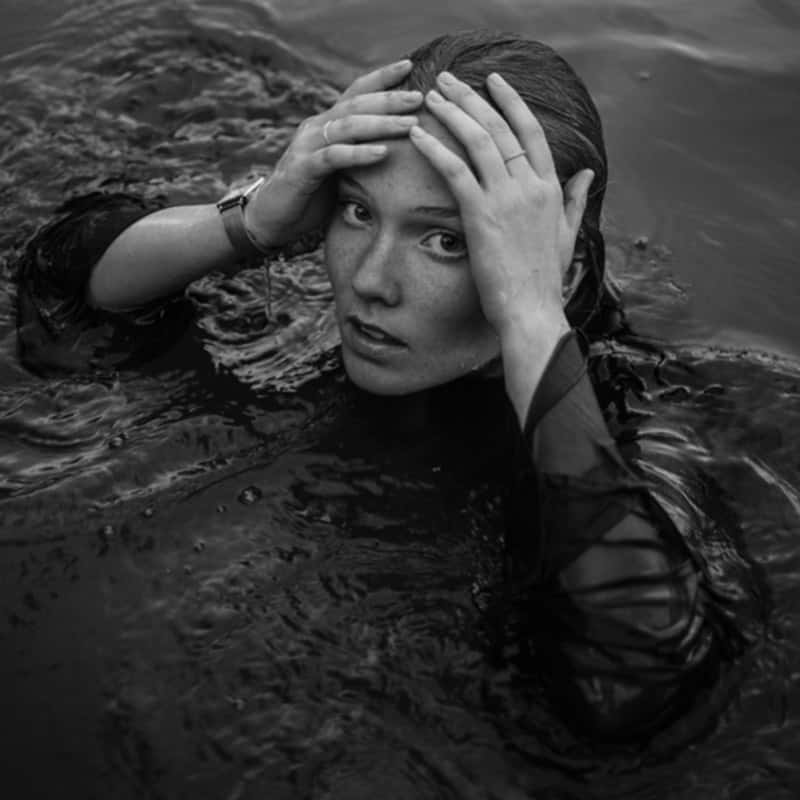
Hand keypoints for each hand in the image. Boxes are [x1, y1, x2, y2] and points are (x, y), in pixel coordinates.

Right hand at [244, 59, 422, 247]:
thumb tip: (397, 150)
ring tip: (409, 125)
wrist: (273, 218)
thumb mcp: (339, 170)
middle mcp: (316, 128)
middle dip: (389, 99)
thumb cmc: (311, 195)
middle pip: (356, 104)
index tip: (409, 66)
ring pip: (348, 126)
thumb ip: (359, 154)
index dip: (381, 78)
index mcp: (327, 124)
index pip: (356, 92)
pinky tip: (382, 153)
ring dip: (381, 124)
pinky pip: (334, 157)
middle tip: (419, 99)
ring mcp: (307, 146)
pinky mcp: (302, 169)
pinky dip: (359, 153)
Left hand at [408, 71, 593, 341]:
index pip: (531, 132)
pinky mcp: (481, 216)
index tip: (494, 81)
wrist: (532, 311)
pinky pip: (455, 171)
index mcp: (550, 189)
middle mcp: (529, 186)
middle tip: (449, 80)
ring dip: (452, 113)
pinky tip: (418, 135)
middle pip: (500, 128)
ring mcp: (506, 199)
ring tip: (432, 95)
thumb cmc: (545, 281)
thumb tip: (586, 173)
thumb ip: (575, 201)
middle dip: (473, 97)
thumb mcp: (567, 235)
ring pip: (478, 141)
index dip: (512, 102)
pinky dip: (435, 149)